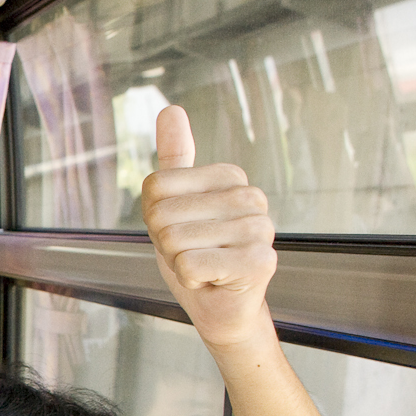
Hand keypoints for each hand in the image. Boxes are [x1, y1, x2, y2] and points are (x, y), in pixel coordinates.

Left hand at [141, 105, 276, 346]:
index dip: (155, 218)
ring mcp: (260, 229)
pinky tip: (212, 281)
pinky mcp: (259, 262)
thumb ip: (175, 157)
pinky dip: (190, 280)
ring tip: (203, 267)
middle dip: (165, 243)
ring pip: (175, 242)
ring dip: (178, 263)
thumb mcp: (174, 203)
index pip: (155, 187)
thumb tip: (170, 109)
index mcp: (230, 177)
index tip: (182, 231)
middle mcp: (251, 197)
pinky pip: (190, 266)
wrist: (220, 306)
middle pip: (162, 214)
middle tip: (192, 254)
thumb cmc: (196, 254)